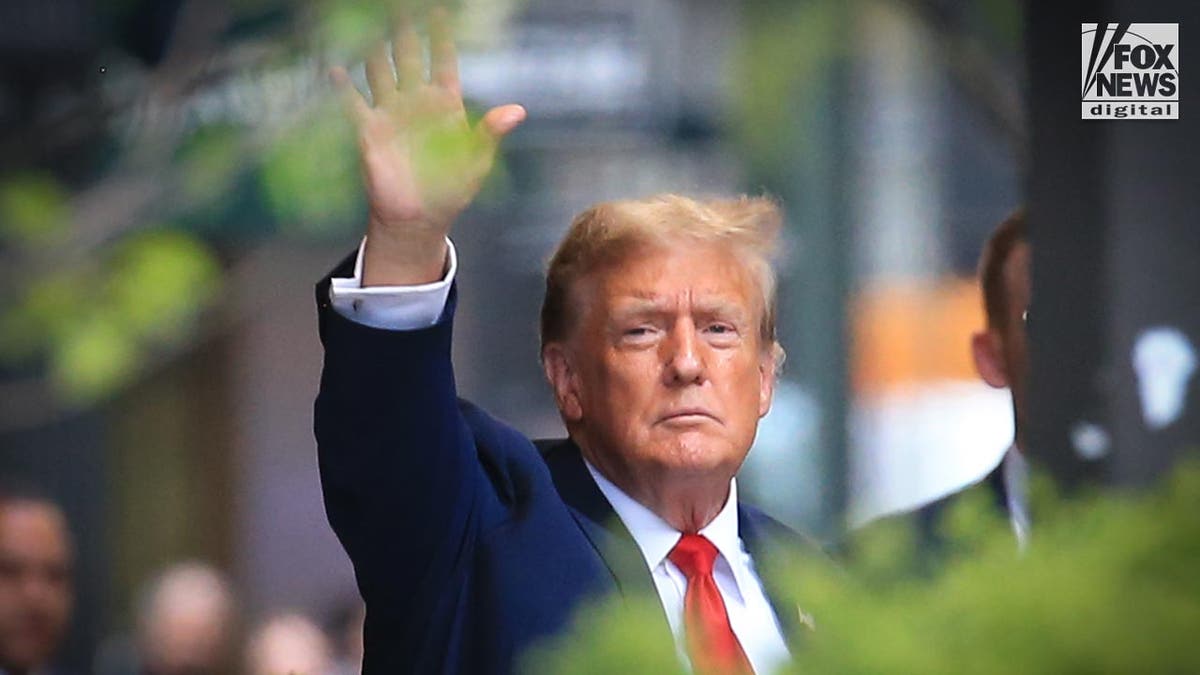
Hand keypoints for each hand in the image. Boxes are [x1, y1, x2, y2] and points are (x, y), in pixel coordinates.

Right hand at [330, 8, 525, 284]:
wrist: (419, 216)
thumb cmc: (452, 190)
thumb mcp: (477, 162)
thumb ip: (491, 133)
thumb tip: (518, 111)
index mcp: (445, 104)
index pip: (442, 61)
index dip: (440, 36)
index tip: (437, 9)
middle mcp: (416, 101)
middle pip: (408, 56)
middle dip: (403, 30)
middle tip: (398, 5)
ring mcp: (391, 113)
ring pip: (380, 71)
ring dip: (374, 49)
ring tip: (367, 24)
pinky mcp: (370, 131)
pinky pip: (354, 103)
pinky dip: (344, 86)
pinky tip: (335, 68)